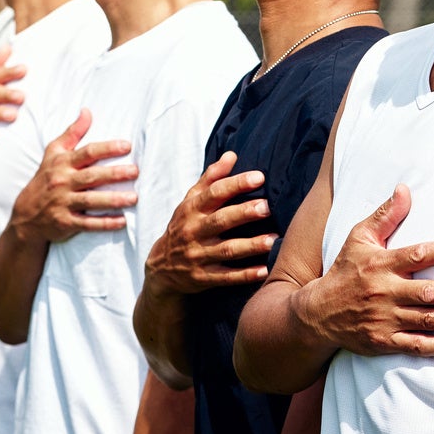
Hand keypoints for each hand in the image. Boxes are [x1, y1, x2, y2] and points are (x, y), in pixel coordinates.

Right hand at [8, 110, 137, 246]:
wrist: (25, 216)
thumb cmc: (45, 179)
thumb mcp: (54, 153)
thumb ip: (72, 133)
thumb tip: (87, 111)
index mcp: (62, 163)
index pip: (87, 153)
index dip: (107, 148)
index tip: (127, 146)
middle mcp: (62, 182)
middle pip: (91, 176)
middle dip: (114, 174)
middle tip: (135, 171)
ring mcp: (63, 203)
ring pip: (91, 201)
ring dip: (113, 199)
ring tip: (134, 197)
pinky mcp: (66, 223)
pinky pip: (88, 223)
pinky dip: (105, 223)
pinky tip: (122, 221)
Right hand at [148, 152, 277, 296]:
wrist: (160, 268)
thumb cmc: (183, 226)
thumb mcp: (190, 201)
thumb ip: (211, 178)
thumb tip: (232, 154)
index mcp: (191, 210)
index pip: (213, 193)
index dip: (236, 184)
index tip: (260, 177)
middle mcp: (193, 232)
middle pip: (220, 221)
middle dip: (244, 213)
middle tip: (268, 207)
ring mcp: (198, 256)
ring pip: (226, 250)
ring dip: (250, 246)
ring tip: (273, 240)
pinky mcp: (203, 278)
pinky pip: (226, 277)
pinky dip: (245, 275)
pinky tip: (265, 270)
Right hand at [295, 185, 433, 357]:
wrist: (317, 314)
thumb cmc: (345, 270)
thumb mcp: (359, 238)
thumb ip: (385, 216)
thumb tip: (405, 189)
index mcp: (381, 264)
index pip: (417, 255)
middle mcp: (385, 292)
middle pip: (428, 293)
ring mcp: (384, 319)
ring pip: (427, 321)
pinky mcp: (383, 342)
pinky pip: (414, 345)